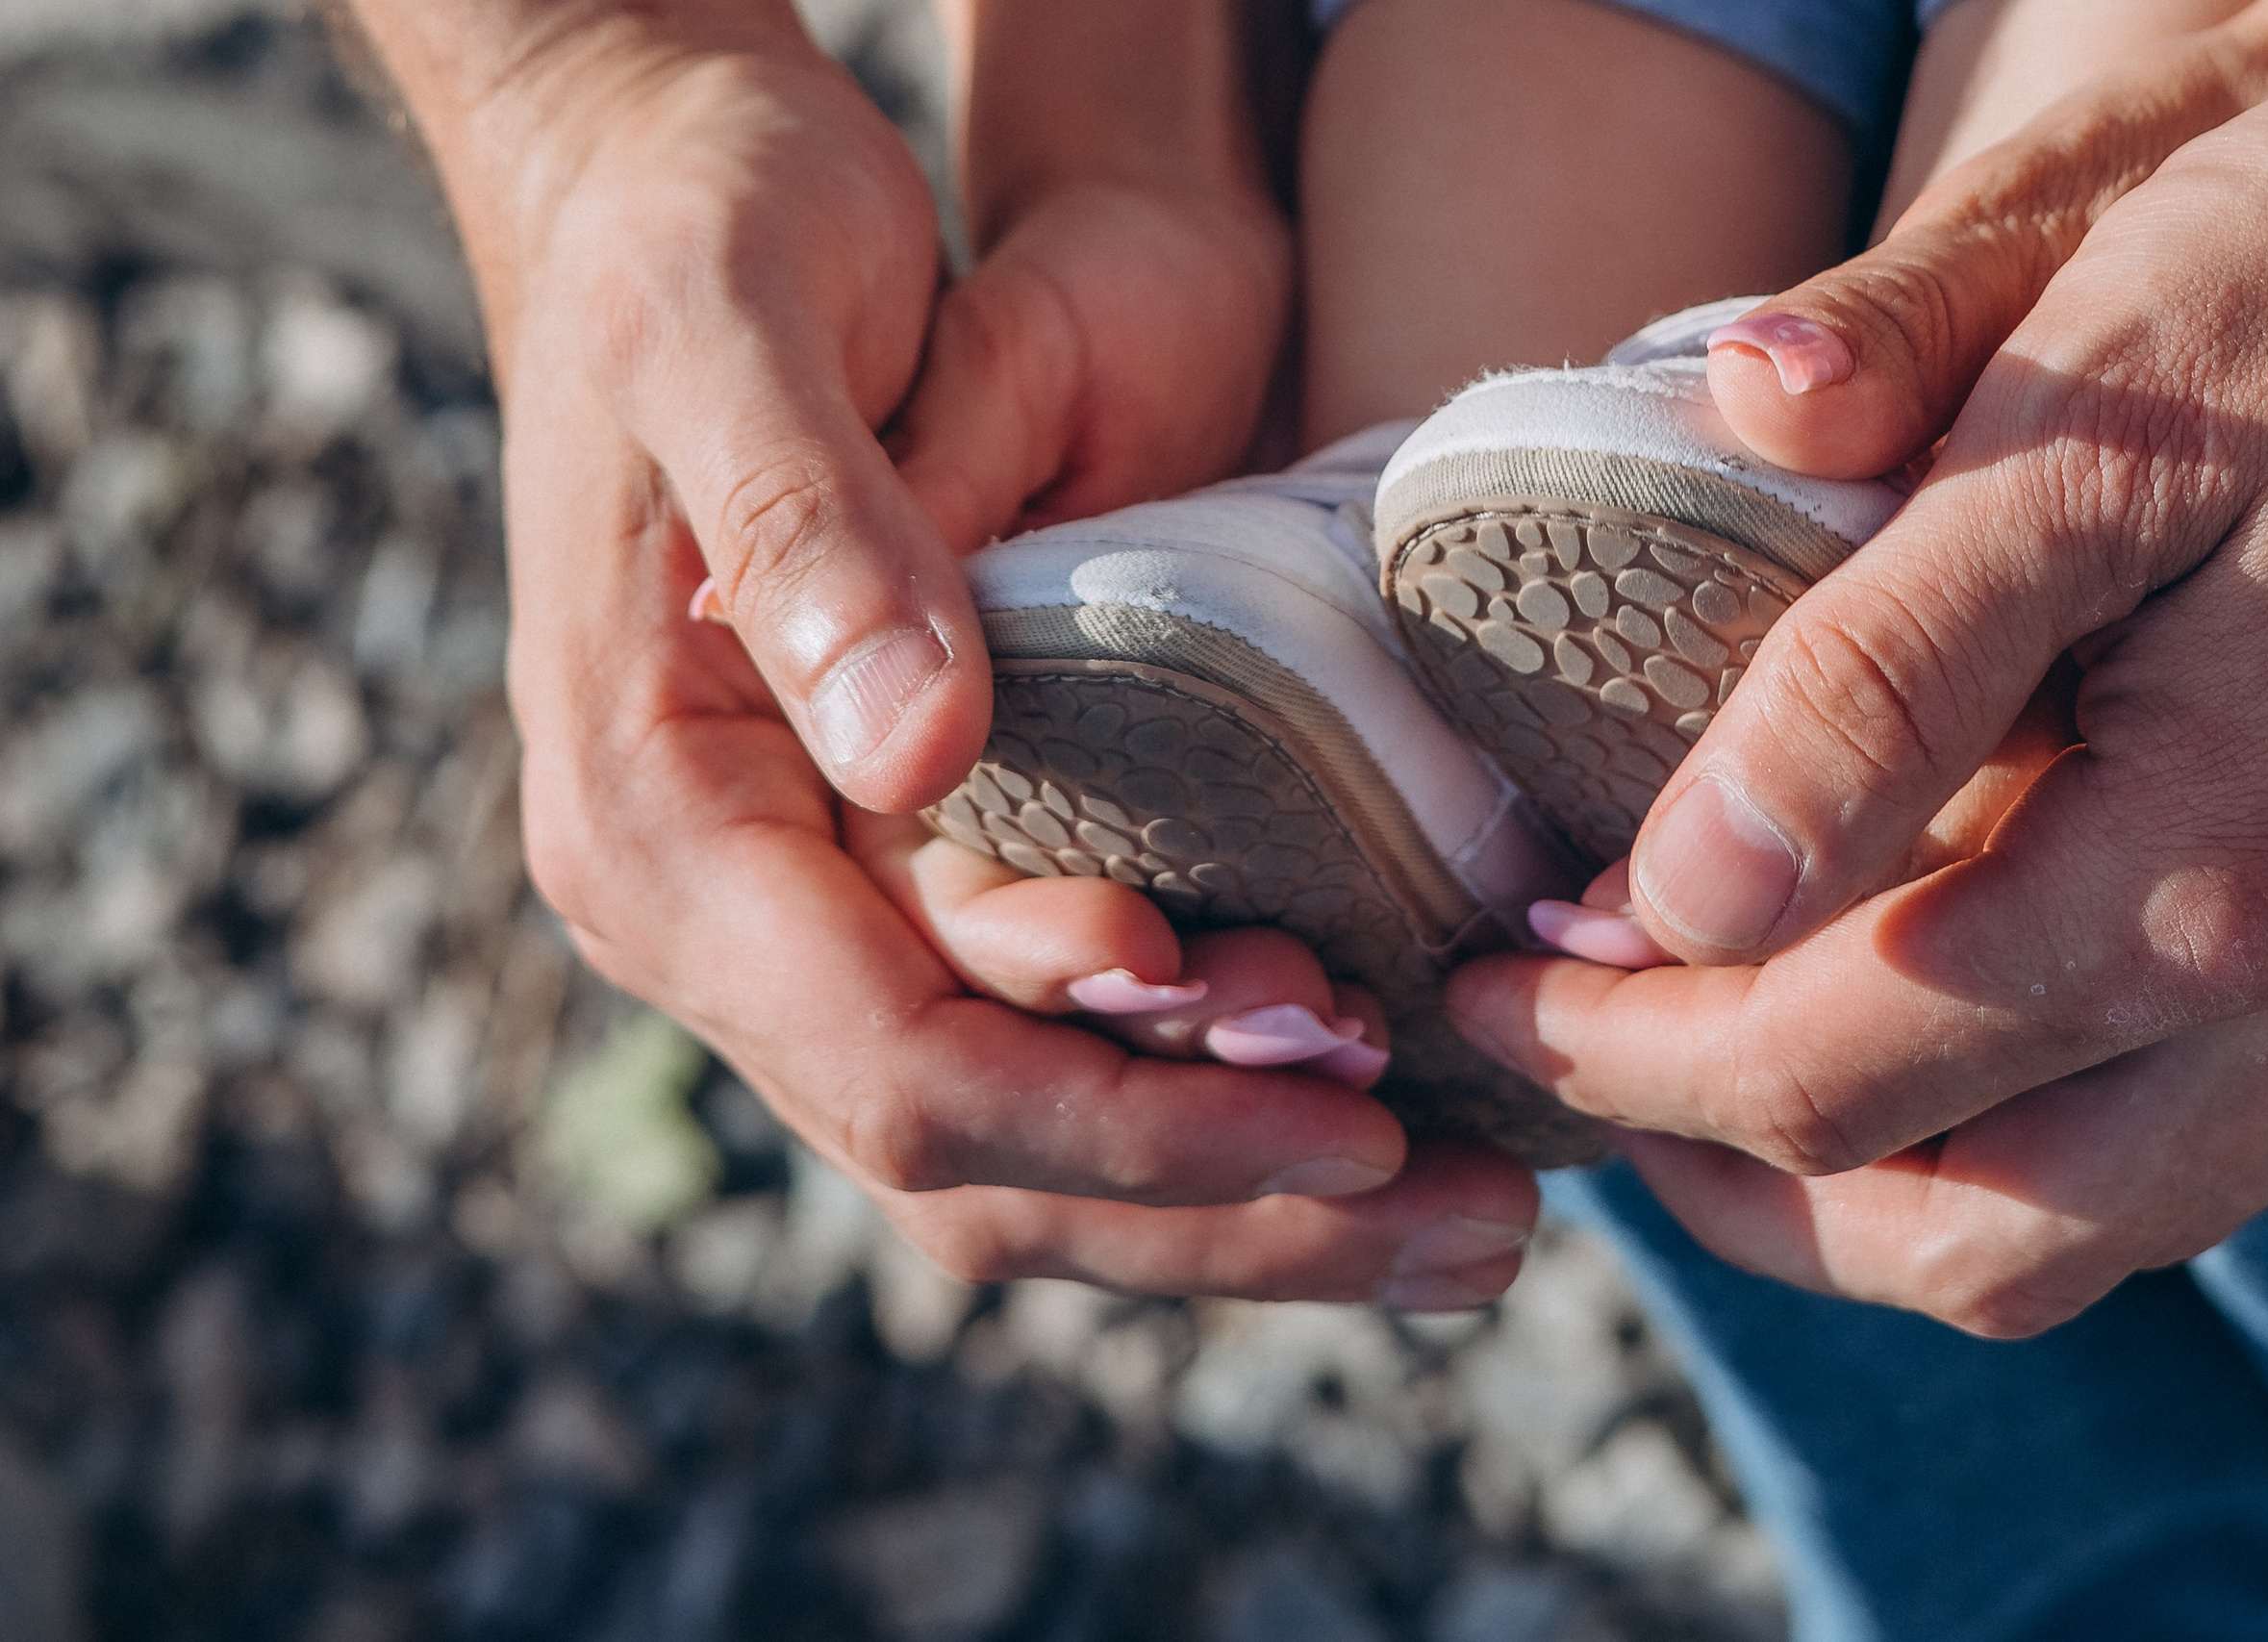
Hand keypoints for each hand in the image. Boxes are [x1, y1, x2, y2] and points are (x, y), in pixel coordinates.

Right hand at [352, 0, 1532, 1305]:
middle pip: (969, 1162)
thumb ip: (813, 533)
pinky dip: (1192, 1107)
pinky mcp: (880, 877)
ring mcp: (794, 912)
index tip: (1354, 1110)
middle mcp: (712, 910)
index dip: (1132, 1119)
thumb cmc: (697, 220)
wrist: (660, 173)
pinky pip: (1034, 1057)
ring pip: (1010, 1153)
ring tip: (1460, 1211)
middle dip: (1218, 1212)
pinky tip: (1353, 1105)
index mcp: (655, 819)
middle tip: (1471, 1228)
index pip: (898, 1063)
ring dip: (1229, 1201)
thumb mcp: (736, 319)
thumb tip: (918, 762)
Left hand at [1454, 57, 2267, 1334]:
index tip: (1489, 968)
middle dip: (1700, 1146)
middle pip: (1951, 1226)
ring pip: (2066, 1241)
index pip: (1837, 1063)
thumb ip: (1878, 651)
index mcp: (2216, 850)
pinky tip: (1877, 1042)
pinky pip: (2164, 1173)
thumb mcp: (2075, 397)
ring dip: (1844, 1207)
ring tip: (1680, 1079)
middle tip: (1547, 1029)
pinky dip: (1983, 1160)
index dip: (1618, 1045)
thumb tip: (1688, 868)